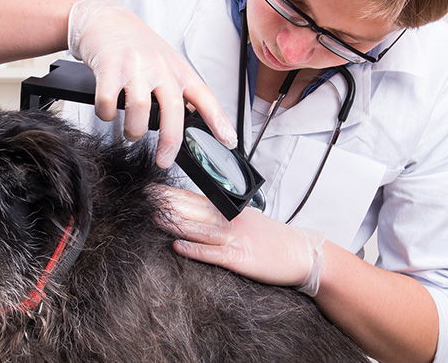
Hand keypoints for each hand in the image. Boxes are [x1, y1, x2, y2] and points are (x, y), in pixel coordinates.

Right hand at [68, 0, 237, 167]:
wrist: (106, 19)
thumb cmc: (136, 46)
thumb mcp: (166, 63)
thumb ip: (176, 90)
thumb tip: (190, 122)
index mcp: (177, 69)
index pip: (205, 97)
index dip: (219, 121)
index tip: (228, 141)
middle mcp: (159, 67)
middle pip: (172, 109)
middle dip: (170, 141)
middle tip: (164, 159)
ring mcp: (134, 66)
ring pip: (138, 109)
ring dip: (133, 131)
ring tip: (130, 133)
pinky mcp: (109, 67)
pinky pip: (108, 102)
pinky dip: (107, 115)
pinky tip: (108, 113)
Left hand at [157, 185, 325, 295]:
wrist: (304, 254)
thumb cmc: (275, 240)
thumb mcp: (248, 221)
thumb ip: (223, 217)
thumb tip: (195, 214)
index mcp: (231, 211)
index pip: (196, 199)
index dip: (171, 194)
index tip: (150, 189)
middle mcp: (231, 221)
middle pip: (194, 210)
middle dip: (167, 203)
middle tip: (143, 197)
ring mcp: (236, 239)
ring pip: (200, 229)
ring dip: (176, 223)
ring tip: (153, 217)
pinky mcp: (241, 258)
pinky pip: (215, 253)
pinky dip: (196, 250)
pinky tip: (178, 247)